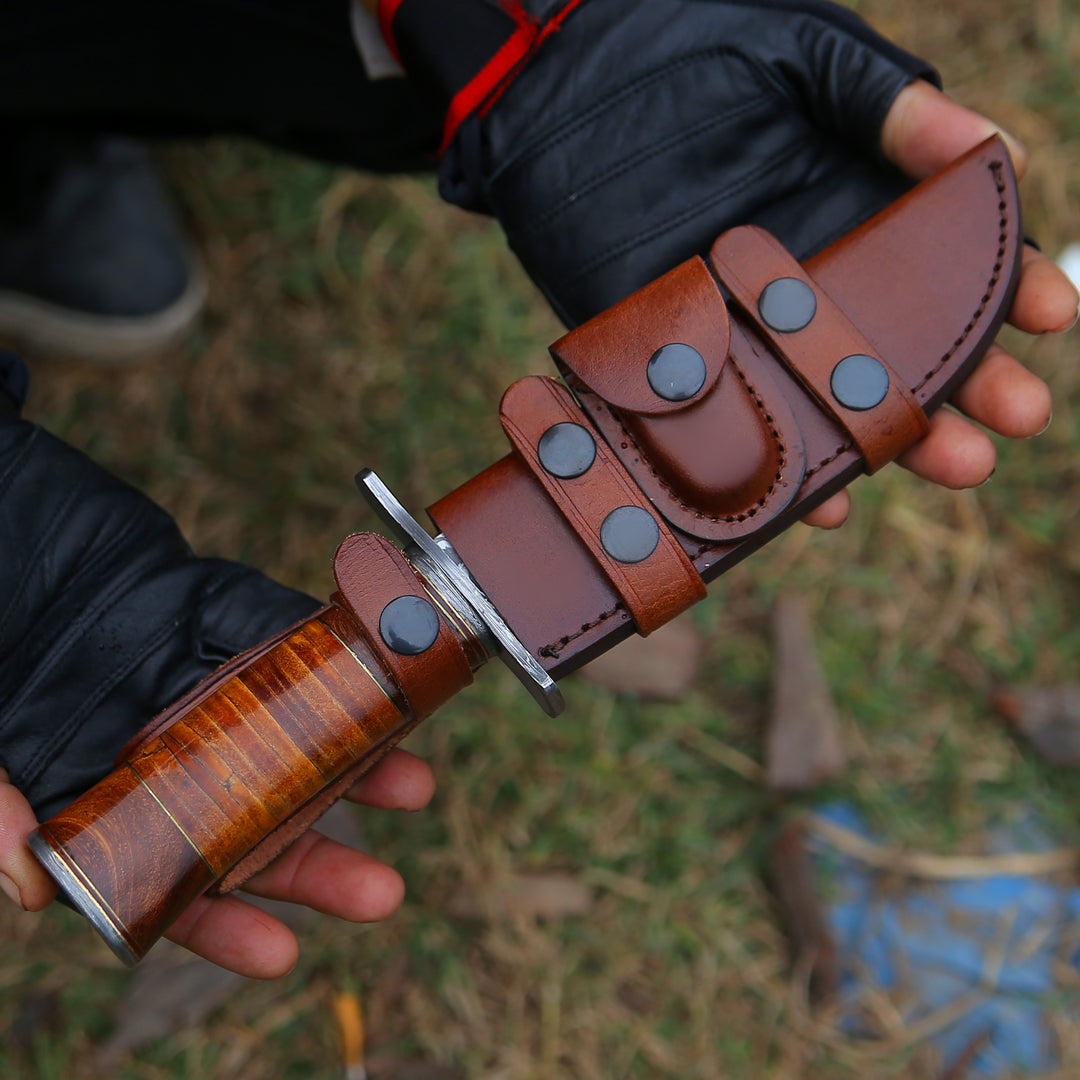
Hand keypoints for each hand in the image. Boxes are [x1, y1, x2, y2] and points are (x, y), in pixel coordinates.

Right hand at [0, 406, 419, 975]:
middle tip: (380, 893)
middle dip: (318, 863)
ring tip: (413, 789)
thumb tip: (32, 892)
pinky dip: (345, 675)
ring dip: (357, 772)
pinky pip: (299, 656)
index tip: (283, 952)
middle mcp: (170, 758)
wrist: (10, 527)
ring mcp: (210, 692)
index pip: (169, 885)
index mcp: (108, 801)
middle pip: (254, 829)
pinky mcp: (239, 628)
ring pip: (294, 747)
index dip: (224, 924)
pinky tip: (389, 697)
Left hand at [384, 0, 1075, 518]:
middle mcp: (807, 281)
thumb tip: (995, 154)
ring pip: (827, 401)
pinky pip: (731, 426)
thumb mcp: (803, 61)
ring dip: (891, 441)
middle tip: (1015, 421)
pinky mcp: (673, 358)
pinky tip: (822, 501)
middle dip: (966, 386)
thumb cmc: (686, 48)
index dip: (1001, 290)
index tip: (1050, 317)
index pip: (944, 263)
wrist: (561, 87)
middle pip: (899, 349)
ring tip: (951, 467)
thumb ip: (888, 107)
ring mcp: (742, 328)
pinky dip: (775, 467)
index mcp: (852, 209)